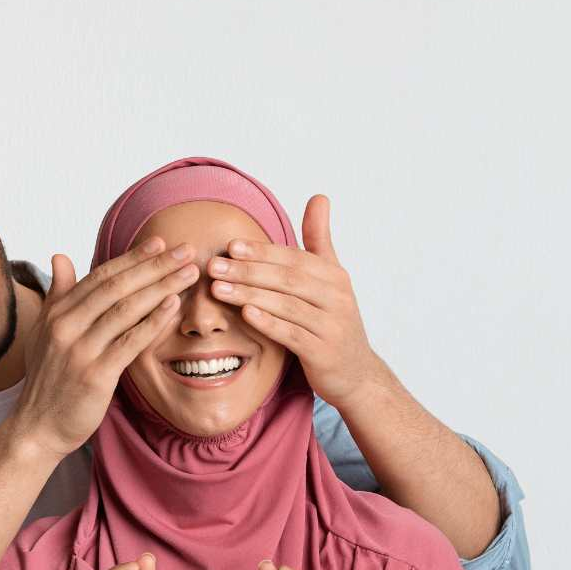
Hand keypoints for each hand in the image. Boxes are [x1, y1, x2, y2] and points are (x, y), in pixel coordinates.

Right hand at [12, 240, 196, 459]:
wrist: (37, 427)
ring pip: (126, 310)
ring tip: (188, 273)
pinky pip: (130, 343)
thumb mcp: (44, 332)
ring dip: (161, 288)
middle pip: (116, 287)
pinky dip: (153, 322)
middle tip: (185, 250)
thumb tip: (60, 255)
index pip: (99, 277)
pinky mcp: (95, 375)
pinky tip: (173, 306)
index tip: (159, 243)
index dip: (131, 258)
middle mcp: (65, 327)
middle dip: (154, 266)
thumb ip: (58, 294)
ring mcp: (80, 351)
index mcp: (57, 314)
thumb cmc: (47, 380)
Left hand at [204, 195, 390, 410]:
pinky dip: (269, 323)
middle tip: (214, 267)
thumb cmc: (333, 320)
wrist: (356, 373)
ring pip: (286, 305)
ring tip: (218, 289)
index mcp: (334, 276)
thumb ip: (319, 240)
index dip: (262, 252)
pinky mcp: (323, 353)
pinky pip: (292, 335)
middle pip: (287, 279)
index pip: (293, 258)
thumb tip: (319, 196)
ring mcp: (331, 326)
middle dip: (248, 271)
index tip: (230, 247)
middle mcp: (337, 297)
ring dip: (249, 295)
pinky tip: (245, 315)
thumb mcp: (331, 278)